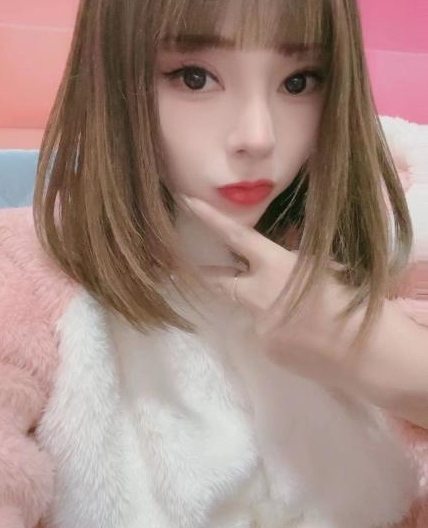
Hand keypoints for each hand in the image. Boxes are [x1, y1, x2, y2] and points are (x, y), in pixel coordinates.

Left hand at [180, 194, 356, 387]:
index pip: (236, 237)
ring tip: (302, 313)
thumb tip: (279, 249)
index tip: (187, 202)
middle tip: (199, 268)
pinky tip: (306, 335)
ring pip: (250, 309)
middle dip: (209, 274)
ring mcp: (259, 327)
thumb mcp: (324, 267)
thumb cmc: (354, 302)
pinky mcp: (267, 351)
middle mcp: (258, 296)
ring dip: (263, 305)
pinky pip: (266, 332)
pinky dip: (279, 328)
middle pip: (220, 280)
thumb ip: (295, 257)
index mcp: (276, 267)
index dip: (210, 219)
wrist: (371, 356)